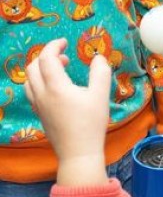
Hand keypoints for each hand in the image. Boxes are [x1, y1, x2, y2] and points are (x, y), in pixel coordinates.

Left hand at [24, 39, 110, 186]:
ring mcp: (38, 105)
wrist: (78, 153)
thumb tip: (98, 58)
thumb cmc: (91, 124)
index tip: (65, 43)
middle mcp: (42, 94)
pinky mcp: (40, 114)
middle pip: (33, 67)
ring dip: (40, 70)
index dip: (54, 46)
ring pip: (28, 80)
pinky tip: (55, 89)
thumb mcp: (101, 96)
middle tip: (64, 58)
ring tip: (58, 72)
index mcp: (56, 86)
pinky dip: (39, 82)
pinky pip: (31, 92)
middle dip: (46, 57)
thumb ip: (100, 73)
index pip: (47, 58)